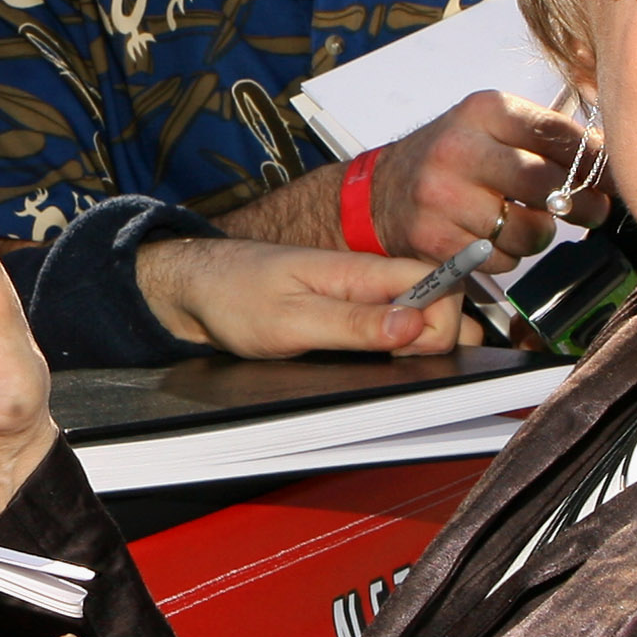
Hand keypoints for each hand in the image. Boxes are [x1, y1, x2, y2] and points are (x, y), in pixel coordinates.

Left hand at [136, 236, 468, 358]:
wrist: (195, 288)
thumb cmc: (235, 296)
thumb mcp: (291, 321)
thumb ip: (353, 325)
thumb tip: (414, 326)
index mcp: (362, 271)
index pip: (441, 283)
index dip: (441, 322)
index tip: (410, 352)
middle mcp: (369, 280)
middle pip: (438, 302)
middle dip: (437, 337)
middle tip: (395, 363)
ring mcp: (360, 297)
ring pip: (417, 318)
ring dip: (417, 345)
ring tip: (383, 365)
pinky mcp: (348, 314)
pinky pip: (390, 327)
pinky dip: (394, 348)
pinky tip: (374, 363)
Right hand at [364, 91, 603, 266]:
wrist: (379, 192)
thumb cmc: (449, 158)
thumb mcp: (490, 127)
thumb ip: (544, 136)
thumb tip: (607, 161)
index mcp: (483, 111)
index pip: (558, 134)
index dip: (596, 161)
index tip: (614, 177)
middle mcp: (460, 150)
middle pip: (546, 184)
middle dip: (581, 204)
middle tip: (592, 210)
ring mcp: (443, 197)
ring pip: (528, 231)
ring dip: (539, 234)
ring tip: (523, 222)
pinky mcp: (435, 239)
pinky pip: (502, 260)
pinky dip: (507, 256)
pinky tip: (490, 238)